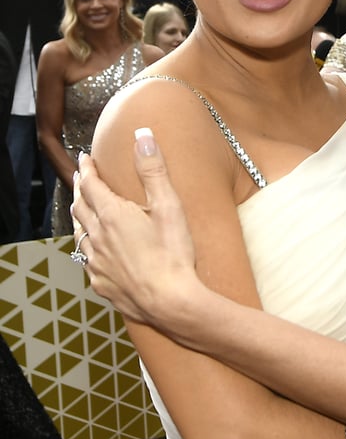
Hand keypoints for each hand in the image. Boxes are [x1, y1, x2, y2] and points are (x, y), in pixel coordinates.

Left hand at [71, 129, 196, 322]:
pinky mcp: (101, 283)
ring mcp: (97, 262)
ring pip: (79, 233)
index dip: (87, 169)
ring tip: (83, 210)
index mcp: (112, 214)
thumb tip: (142, 137)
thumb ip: (153, 170)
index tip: (85, 158)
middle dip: (80, 189)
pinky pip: (87, 260)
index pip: (90, 184)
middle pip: (80, 207)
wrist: (170, 301)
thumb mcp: (169, 206)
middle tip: (82, 179)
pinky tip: (94, 251)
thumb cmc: (173, 253)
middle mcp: (98, 236)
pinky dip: (87, 247)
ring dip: (79, 217)